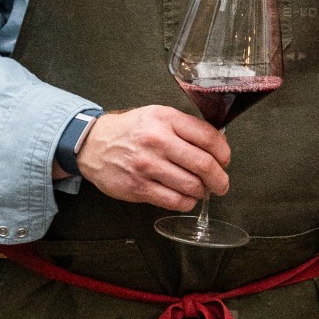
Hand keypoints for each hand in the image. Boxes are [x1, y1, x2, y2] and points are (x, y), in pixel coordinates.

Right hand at [75, 106, 230, 211]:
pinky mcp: (138, 187)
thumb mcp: (158, 116)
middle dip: (220, 179)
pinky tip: (185, 197)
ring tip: (200, 190)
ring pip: (192, 186)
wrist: (94, 144)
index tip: (225, 160)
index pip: (208, 137)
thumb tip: (217, 145)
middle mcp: (157, 141)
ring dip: (202, 192)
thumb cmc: (131, 130)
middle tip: (221, 184)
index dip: (224, 153)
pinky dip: (187, 202)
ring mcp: (147, 166)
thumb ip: (186, 127)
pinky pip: (174, 201)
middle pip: (204, 164)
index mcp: (166, 119)